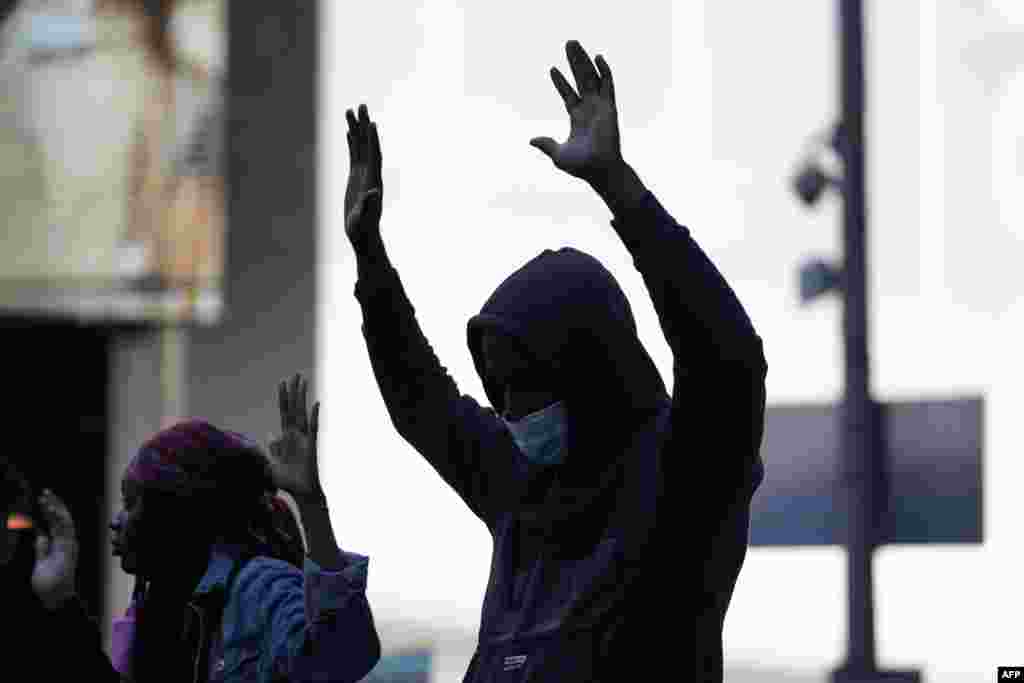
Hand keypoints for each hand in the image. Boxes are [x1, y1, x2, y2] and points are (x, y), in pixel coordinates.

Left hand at [32, 489, 77, 609]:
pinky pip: (64, 529)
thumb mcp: (40, 562)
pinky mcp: (67, 548)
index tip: (43, 499)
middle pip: (62, 518)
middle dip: (54, 504)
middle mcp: (67, 542)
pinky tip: (51, 510)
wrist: (55, 598)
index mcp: (60, 544)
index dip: (50, 510)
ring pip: (64, 520)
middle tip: (45, 492)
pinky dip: (58, 518)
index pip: (56, 522)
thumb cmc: (48, 583)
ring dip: (55, 508)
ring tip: (46, 498)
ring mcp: (68, 544)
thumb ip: (41, 548)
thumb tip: (40, 534)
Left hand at [267, 374, 323, 501]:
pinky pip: (313, 428)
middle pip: (293, 407)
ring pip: (302, 412)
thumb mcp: (269, 464)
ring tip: (303, 381)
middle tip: (296, 374)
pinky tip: (316, 404)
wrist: (300, 493)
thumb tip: (267, 437)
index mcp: (285, 437)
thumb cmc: (286, 481)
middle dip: (294, 391)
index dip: (283, 398)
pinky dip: (314, 416)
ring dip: (302, 396)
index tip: (282, 382)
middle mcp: (295, 434)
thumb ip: (267, 451)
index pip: (284, 412)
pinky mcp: (311, 445)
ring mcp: (304, 438)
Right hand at [344, 103, 383, 248]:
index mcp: (374, 180)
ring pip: (359, 146)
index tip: (371, 123)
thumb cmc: (363, 228)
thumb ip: (370, 204)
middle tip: (361, 105)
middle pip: (367, 145)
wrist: (362, 235)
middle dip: (364, 125)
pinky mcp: (356, 177)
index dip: (373, 140)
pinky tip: (348, 132)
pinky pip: (354, 155)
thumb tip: (374, 192)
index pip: (374, 155)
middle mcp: (371, 173)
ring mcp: (364, 174)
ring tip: (350, 110)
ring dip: (355, 129)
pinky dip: (351, 142)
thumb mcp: (365, 216)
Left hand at [530, 41, 623, 185]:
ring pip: (591, 77)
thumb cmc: (582, 166)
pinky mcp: (610, 107)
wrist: (599, 171)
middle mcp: (589, 109)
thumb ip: (547, 144)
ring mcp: (600, 107)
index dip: (560, 82)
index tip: (552, 69)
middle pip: (580, 79)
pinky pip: (608, 85)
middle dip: (574, 62)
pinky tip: (598, 57)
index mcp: (577, 118)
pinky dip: (604, 71)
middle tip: (568, 43)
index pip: (568, 94)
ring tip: (574, 44)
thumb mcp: (558, 154)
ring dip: (584, 60)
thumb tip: (531, 139)